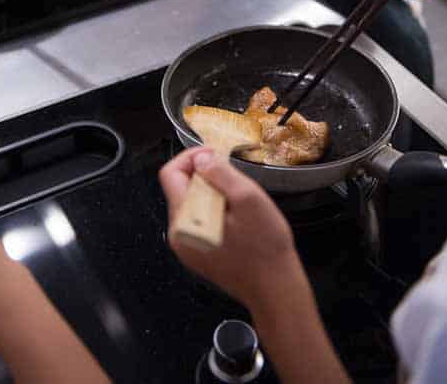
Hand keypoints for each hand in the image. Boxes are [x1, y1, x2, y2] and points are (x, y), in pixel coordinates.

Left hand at [160, 148, 297, 311]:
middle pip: (181, 188)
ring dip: (212, 193)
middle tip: (234, 179)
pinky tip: (238, 219)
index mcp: (185, 220)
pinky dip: (215, 210)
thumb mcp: (247, 198)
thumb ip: (220, 174)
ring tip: (239, 202)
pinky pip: (199, 220)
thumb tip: (201, 159)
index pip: (170, 173)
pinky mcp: (199, 254)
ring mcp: (188, 247)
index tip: (215, 155)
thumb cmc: (265, 248)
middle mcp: (179, 235)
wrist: (276, 290)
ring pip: (192, 203)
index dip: (191, 157)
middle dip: (205, 176)